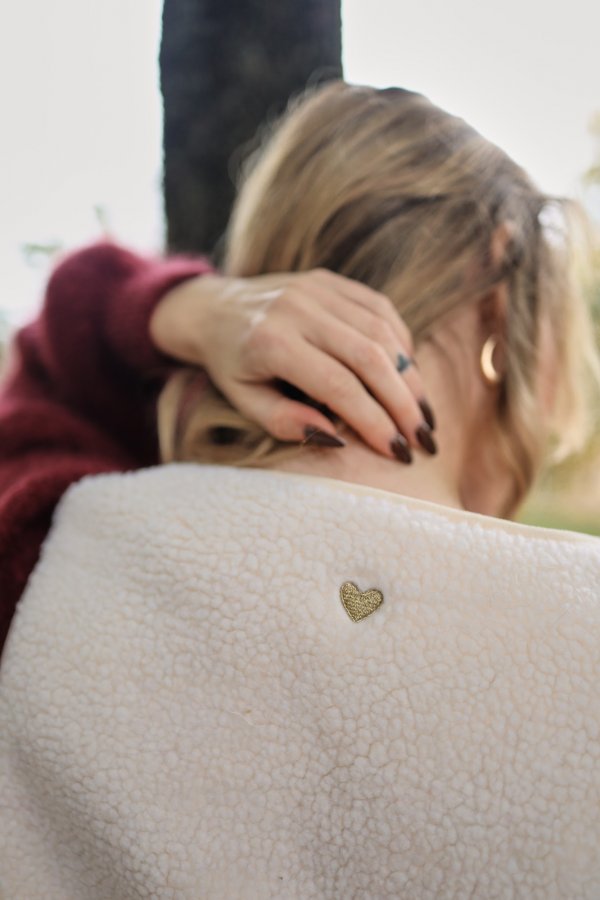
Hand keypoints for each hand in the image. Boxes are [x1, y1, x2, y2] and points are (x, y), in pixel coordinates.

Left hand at [149, 269, 435, 460]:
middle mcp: (298, 308)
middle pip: (369, 357)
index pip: (337, 385)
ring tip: (423, 415)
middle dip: (403, 403)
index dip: (373, 421)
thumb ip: (285, 421)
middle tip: (423, 440)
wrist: (215, 308)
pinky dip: (400, 345)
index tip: (396, 452)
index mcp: (271, 341)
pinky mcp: (332, 280)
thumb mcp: (244, 400)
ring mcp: (317, 288)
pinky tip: (408, 376)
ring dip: (410, 377)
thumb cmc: (231, 364)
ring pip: (382, 332)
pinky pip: (380, 310)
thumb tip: (335, 439)